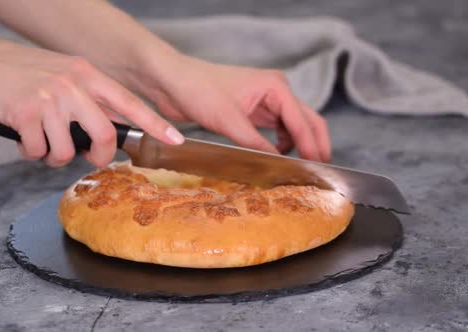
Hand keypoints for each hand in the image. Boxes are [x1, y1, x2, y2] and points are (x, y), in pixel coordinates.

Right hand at [0, 36, 183, 166]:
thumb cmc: (18, 73)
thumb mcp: (61, 75)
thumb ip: (87, 98)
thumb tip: (111, 128)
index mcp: (86, 74)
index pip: (129, 103)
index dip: (155, 124)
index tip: (175, 139)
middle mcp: (73, 84)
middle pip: (105, 136)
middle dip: (98, 156)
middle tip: (87, 157)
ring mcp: (50, 98)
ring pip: (68, 150)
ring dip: (53, 154)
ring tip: (41, 139)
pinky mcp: (26, 113)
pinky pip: (39, 152)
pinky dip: (30, 152)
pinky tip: (23, 137)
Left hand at [142, 55, 329, 161]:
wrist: (172, 81)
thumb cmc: (198, 90)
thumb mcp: (229, 121)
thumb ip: (256, 144)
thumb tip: (279, 164)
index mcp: (276, 87)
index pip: (303, 121)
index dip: (313, 147)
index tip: (319, 169)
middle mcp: (275, 91)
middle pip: (307, 121)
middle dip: (314, 145)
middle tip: (321, 170)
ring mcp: (264, 101)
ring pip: (293, 126)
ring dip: (299, 145)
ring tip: (301, 169)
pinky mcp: (251, 111)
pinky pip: (275, 129)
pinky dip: (280, 144)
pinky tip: (278, 157)